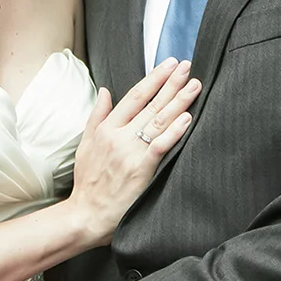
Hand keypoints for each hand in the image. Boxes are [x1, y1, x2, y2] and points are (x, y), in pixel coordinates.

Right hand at [65, 58, 198, 243]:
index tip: (169, 64)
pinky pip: (160, 146)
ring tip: (194, 86)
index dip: (153, 78)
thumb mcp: (85, 145)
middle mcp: (119, 137)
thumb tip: (105, 90)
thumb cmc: (87, 183)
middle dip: (171, 83)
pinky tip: (186, 118)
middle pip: (151, 104)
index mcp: (106, 129)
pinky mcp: (141, 170)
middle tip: (188, 67)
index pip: (134, 96)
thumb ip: (97, 116)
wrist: (85, 215)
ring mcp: (130, 153)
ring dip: (178, 101)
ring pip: (159, 121)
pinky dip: (174, 131)